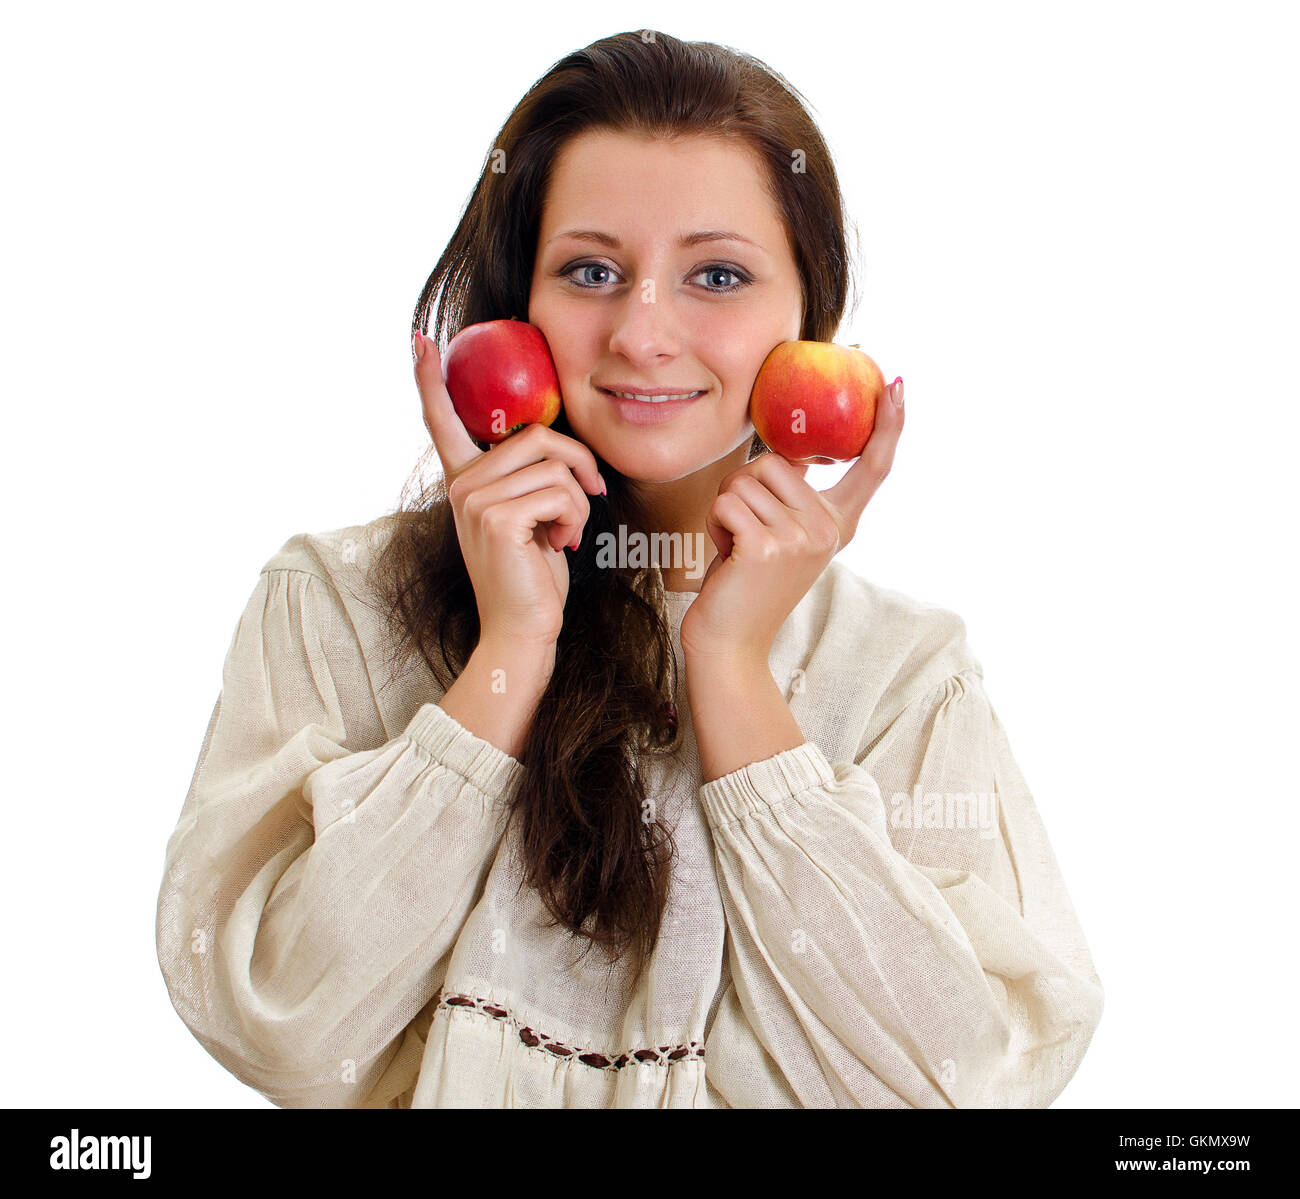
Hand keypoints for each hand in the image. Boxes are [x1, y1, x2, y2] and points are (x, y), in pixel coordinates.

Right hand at [413, 330, 604, 649]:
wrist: (522, 629)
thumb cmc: (532, 577)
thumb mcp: (530, 517)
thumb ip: (530, 480)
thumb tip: (557, 450)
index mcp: (466, 482)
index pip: (442, 423)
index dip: (431, 380)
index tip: (420, 341)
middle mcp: (462, 486)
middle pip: (537, 436)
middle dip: (578, 464)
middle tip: (591, 495)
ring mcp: (474, 500)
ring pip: (554, 466)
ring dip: (578, 501)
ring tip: (565, 533)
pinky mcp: (495, 517)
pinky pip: (559, 491)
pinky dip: (574, 518)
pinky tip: (560, 545)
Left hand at [680, 378, 904, 664]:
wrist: (731, 643)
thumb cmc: (746, 584)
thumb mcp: (783, 536)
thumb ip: (794, 500)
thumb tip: (794, 456)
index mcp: (838, 525)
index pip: (872, 467)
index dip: (887, 425)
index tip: (896, 386)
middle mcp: (827, 530)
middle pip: (775, 462)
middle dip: (744, 489)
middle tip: (747, 533)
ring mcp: (800, 539)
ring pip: (745, 480)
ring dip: (726, 510)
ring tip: (737, 547)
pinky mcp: (766, 546)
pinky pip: (726, 502)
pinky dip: (714, 524)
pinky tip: (726, 556)